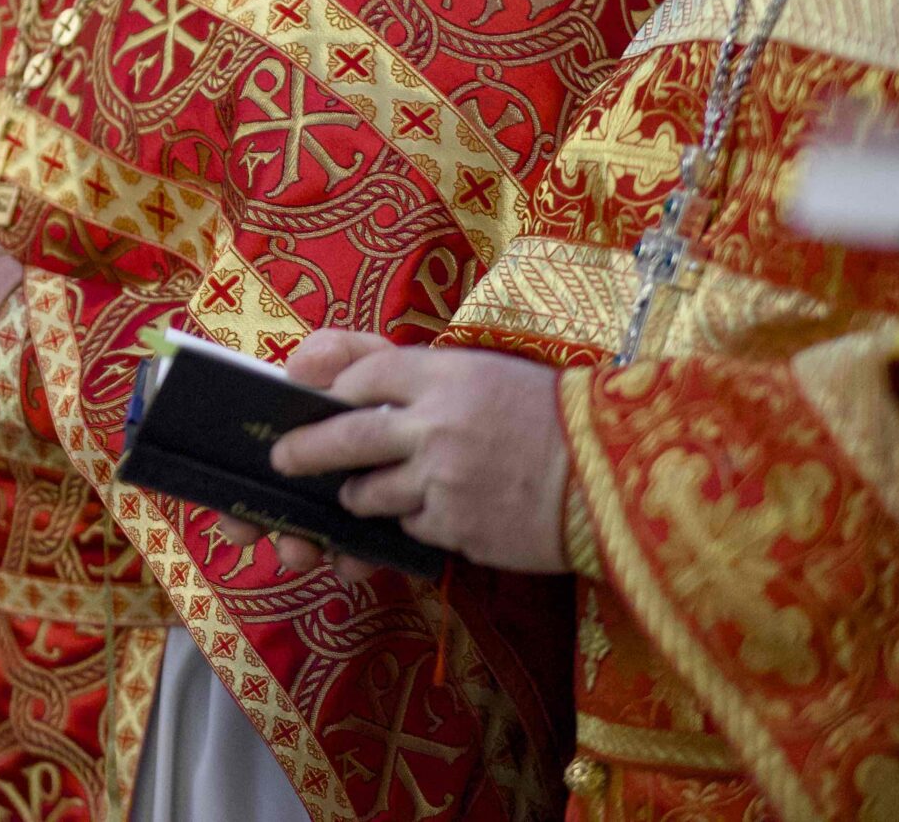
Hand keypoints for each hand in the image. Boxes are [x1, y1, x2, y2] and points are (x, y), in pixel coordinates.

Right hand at [214, 332, 392, 580]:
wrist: (474, 427)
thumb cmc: (406, 384)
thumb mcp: (371, 359)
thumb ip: (336, 353)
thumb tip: (297, 371)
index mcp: (298, 430)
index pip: (249, 453)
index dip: (230, 477)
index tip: (223, 498)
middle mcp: (311, 473)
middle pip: (268, 499)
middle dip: (250, 516)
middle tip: (242, 530)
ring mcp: (344, 505)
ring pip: (307, 531)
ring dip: (294, 544)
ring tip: (297, 551)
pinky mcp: (379, 532)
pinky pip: (358, 552)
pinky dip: (349, 558)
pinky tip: (351, 561)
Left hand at [260, 329, 572, 578]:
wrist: (616, 475)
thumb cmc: (550, 416)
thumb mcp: (482, 371)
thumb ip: (409, 369)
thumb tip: (328, 371)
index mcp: (445, 375)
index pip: (360, 376)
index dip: (328, 392)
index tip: (311, 404)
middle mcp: (436, 425)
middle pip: (345, 437)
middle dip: (304, 451)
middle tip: (282, 460)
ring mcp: (444, 480)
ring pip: (369, 494)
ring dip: (359, 496)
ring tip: (362, 492)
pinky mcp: (458, 529)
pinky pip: (410, 528)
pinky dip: (411, 522)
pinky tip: (437, 511)